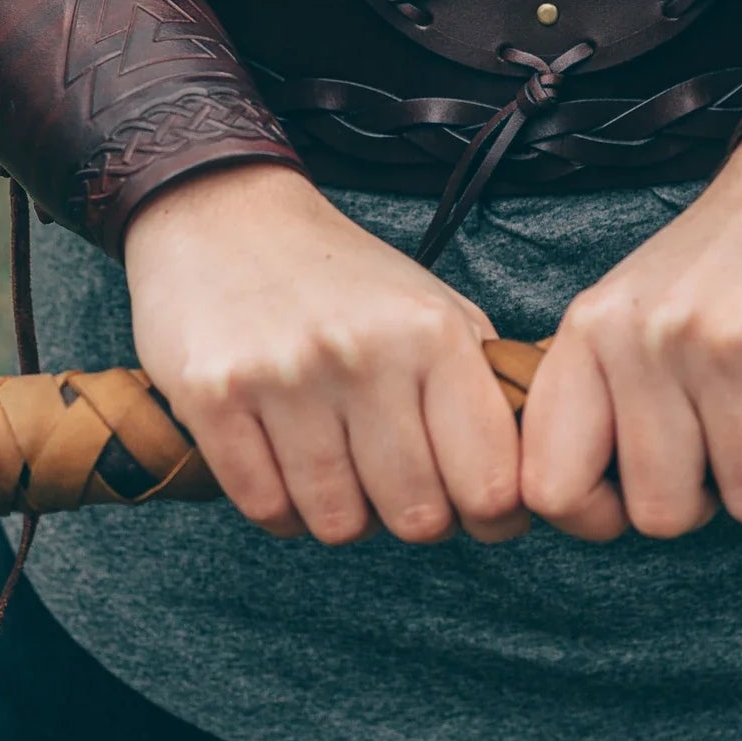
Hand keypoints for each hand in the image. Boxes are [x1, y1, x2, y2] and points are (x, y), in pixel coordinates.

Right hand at [124, 163, 526, 545]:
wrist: (228, 216)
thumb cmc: (345, 279)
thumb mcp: (435, 308)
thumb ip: (484, 388)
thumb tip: (526, 485)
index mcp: (435, 332)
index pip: (491, 482)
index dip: (494, 517)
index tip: (482, 511)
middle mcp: (366, 352)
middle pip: (417, 517)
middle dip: (415, 515)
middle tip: (400, 481)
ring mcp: (287, 375)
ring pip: (339, 524)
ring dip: (345, 512)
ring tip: (340, 464)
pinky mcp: (215, 396)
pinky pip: (266, 509)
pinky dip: (282, 506)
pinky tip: (286, 462)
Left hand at [520, 128, 741, 540]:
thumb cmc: (726, 258)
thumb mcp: (631, 308)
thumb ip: (604, 395)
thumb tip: (593, 511)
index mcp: (591, 331)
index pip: (549, 485)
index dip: (596, 518)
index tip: (638, 493)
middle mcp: (648, 336)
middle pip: (662, 513)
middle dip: (708, 499)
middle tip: (729, 442)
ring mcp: (728, 341)